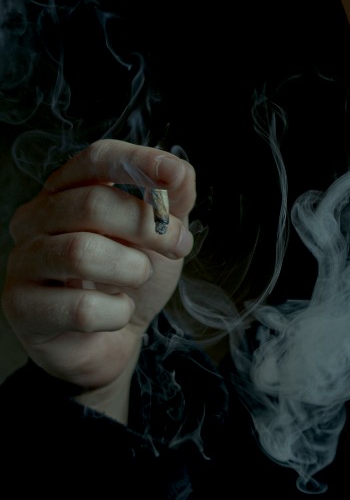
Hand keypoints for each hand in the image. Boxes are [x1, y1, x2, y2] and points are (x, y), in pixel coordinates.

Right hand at [3, 140, 195, 413]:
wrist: (114, 339)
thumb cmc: (129, 278)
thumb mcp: (159, 234)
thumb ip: (172, 199)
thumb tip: (178, 170)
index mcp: (68, 189)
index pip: (97, 159)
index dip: (137, 162)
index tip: (174, 175)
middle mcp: (36, 217)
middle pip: (92, 204)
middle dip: (147, 227)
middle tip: (178, 246)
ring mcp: (23, 260)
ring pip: (81, 253)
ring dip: (130, 270)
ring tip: (137, 279)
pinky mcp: (21, 305)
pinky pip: (79, 308)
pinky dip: (115, 312)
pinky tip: (114, 312)